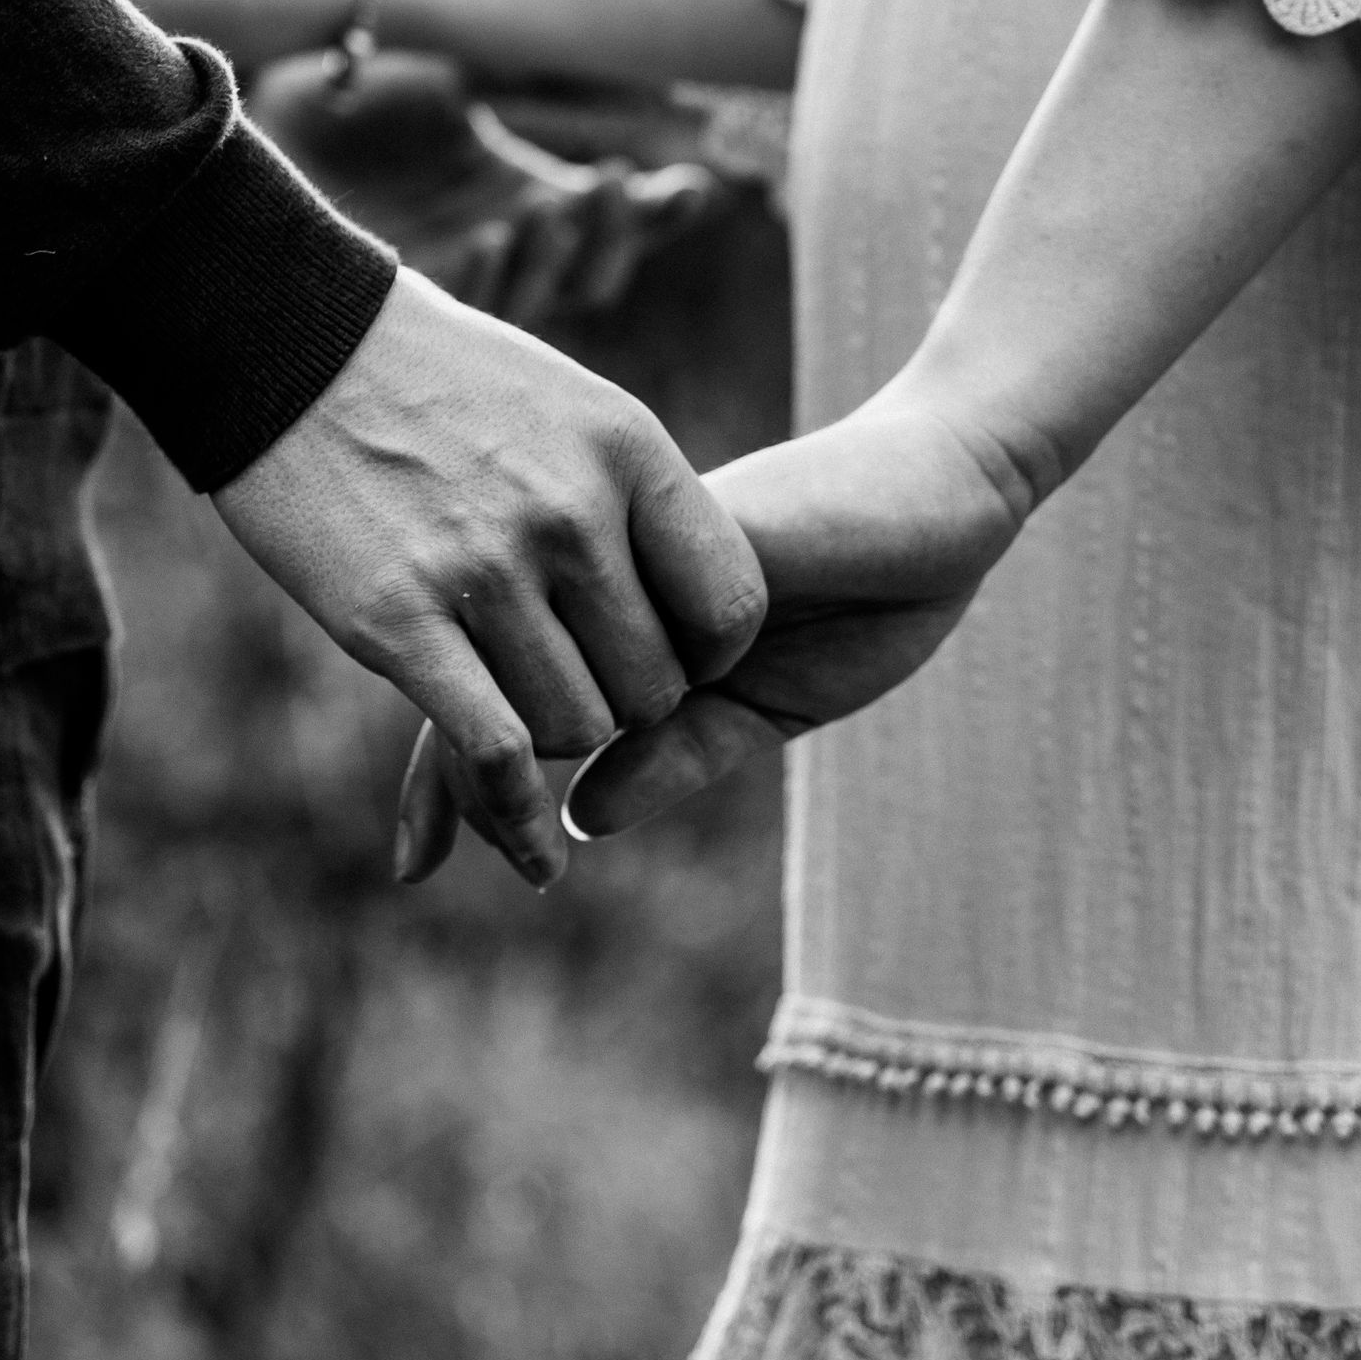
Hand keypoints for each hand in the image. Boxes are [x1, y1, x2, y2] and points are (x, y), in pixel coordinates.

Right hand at [212, 269, 766, 884]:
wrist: (292, 343)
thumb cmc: (434, 374)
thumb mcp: (565, 402)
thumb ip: (626, 494)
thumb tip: (675, 584)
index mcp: (626, 451)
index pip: (728, 602)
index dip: (711, 653)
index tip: (676, 659)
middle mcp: (569, 513)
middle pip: (651, 683)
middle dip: (623, 705)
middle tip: (576, 685)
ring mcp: (483, 569)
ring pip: (576, 727)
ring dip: (555, 740)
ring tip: (518, 704)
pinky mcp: (397, 622)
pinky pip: (492, 755)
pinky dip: (516, 822)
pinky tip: (534, 861)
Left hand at [253, 50, 724, 324]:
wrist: (245, 129)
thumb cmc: (349, 97)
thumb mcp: (451, 80)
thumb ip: (532, 85)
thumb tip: (631, 84)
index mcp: (524, 199)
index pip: (615, 221)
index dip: (655, 213)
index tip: (686, 181)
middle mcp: (499, 251)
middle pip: (590, 270)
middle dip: (612, 233)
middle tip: (607, 185)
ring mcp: (455, 286)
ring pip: (536, 297)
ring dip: (554, 254)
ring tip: (551, 204)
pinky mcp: (399, 313)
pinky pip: (467, 316)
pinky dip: (488, 276)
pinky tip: (491, 234)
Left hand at [392, 386, 1032, 877]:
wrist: (946, 500)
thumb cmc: (865, 600)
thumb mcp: (764, 706)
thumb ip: (680, 754)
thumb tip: (584, 816)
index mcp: (620, 618)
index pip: (506, 685)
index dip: (459, 769)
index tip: (414, 859)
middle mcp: (612, 577)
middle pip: (500, 678)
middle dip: (470, 781)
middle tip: (425, 857)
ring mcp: (643, 547)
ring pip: (554, 657)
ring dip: (544, 740)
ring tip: (520, 826)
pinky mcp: (694, 524)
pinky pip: (643, 621)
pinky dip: (645, 689)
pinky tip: (655, 715)